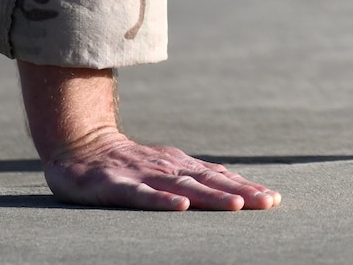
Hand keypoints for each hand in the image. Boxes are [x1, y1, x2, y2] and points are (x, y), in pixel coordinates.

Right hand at [17, 61, 279, 210]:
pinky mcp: (117, 185)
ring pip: (183, 187)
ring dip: (212, 196)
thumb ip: (194, 177)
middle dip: (242, 192)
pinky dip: (162, 200)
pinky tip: (181, 207)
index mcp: (182, 166)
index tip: (272, 199)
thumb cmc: (128, 163)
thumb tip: (233, 188)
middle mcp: (169, 168)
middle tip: (268, 203)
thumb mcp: (165, 168)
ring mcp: (144, 175)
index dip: (247, 187)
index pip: (220, 177)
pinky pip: (142, 195)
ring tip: (238, 205)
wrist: (81, 146)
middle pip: (210, 181)